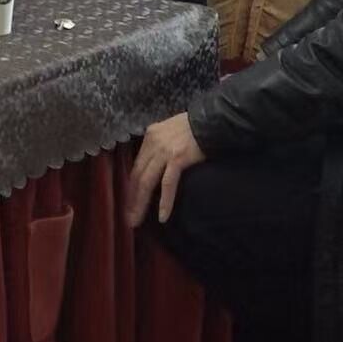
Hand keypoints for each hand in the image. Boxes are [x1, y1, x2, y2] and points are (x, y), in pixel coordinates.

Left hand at [125, 112, 206, 227]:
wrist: (213, 121)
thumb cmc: (197, 128)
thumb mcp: (172, 132)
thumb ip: (162, 145)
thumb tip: (157, 164)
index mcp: (151, 136)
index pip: (137, 165)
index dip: (132, 186)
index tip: (129, 202)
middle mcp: (153, 143)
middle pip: (138, 175)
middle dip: (132, 198)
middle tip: (129, 218)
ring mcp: (164, 151)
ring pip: (147, 182)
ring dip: (141, 203)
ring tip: (137, 220)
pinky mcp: (178, 159)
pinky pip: (168, 184)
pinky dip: (165, 201)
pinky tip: (162, 216)